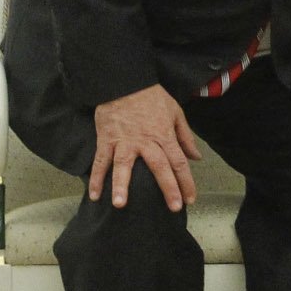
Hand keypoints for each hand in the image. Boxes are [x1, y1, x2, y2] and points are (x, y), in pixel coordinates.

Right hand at [89, 84, 201, 210]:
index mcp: (164, 135)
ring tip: (120, 205)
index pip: (179, 162)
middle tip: (173, 208)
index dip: (186, 182)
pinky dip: (96, 178)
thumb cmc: (152, 97)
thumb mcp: (175, 113)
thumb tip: (196, 157)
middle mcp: (145, 141)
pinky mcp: (106, 140)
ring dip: (121, 186)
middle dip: (167, 188)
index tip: (189, 199)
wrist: (124, 82)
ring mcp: (124, 142)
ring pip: (123, 166)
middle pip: (159, 167)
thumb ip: (185, 137)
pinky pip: (100, 161)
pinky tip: (94, 195)